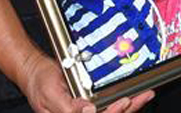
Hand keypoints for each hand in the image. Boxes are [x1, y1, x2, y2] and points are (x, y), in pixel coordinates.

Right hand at [19, 51, 153, 112]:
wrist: (35, 71)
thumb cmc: (39, 82)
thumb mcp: (50, 92)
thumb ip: (68, 106)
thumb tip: (88, 111)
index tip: (124, 102)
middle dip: (127, 110)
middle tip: (142, 96)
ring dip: (131, 107)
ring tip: (145, 95)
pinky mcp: (90, 107)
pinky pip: (109, 107)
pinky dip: (125, 103)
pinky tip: (137, 96)